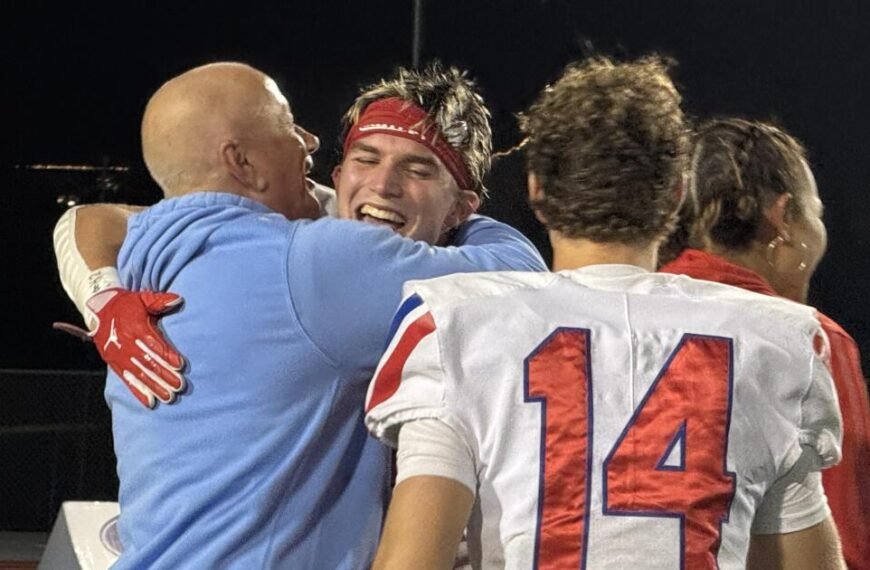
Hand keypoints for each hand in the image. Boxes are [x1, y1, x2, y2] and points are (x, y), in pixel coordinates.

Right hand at [53, 288, 184, 407]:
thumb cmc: (126, 304)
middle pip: (148, 363)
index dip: (167, 355)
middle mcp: (126, 344)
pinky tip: (150, 402)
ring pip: (139, 375)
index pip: (153, 345)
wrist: (98, 309)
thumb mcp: (142, 298)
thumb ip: (160, 301)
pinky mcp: (114, 364)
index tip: (180, 365)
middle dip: (164, 376)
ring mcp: (119, 356)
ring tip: (169, 396)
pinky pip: (127, 380)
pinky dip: (138, 392)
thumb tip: (178, 300)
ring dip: (154, 387)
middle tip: (179, 386)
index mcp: (135, 328)